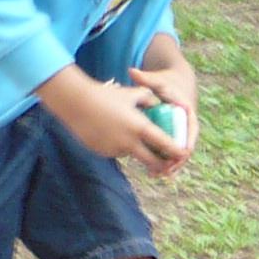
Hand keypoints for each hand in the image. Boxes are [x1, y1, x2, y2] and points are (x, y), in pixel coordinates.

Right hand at [50, 70, 173, 168]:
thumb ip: (147, 98)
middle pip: (152, 162)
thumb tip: (158, 104)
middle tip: (167, 164)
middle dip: (162, 165)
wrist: (75, 103)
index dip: (176, 151)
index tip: (183, 154)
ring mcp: (115, 150)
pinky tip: (110, 131)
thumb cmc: (104, 95)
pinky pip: (117, 152)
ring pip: (132, 155)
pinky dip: (119, 146)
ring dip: (136, 150)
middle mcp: (129, 143)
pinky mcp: (103, 153)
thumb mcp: (129, 94)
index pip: (164, 144)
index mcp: (139, 127)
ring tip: (126, 131)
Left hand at [128, 57, 196, 175]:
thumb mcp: (158, 81)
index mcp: (188, 115)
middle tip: (164, 172)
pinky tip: (151, 172)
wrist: (175, 86)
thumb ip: (146, 78)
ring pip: (177, 155)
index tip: (178, 157)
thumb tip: (132, 72)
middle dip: (175, 163)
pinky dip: (162, 163)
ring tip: (154, 175)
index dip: (185, 147)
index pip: (190, 134)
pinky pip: (169, 153)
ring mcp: (181, 135)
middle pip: (184, 150)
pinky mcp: (173, 139)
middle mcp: (187, 128)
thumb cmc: (166, 83)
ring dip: (168, 167)